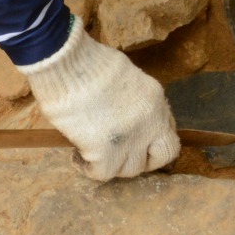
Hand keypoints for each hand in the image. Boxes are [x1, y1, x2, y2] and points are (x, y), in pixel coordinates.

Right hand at [16, 18, 178, 180]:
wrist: (67, 61)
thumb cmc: (87, 61)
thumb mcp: (123, 76)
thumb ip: (132, 98)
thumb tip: (123, 112)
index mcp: (154, 100)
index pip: (168, 132)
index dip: (152, 141)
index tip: (136, 141)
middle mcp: (150, 120)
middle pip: (162, 156)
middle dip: (143, 160)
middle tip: (120, 155)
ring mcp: (132, 138)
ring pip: (131, 169)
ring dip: (113, 164)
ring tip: (92, 152)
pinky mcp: (106, 151)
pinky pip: (102, 174)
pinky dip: (88, 168)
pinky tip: (76, 155)